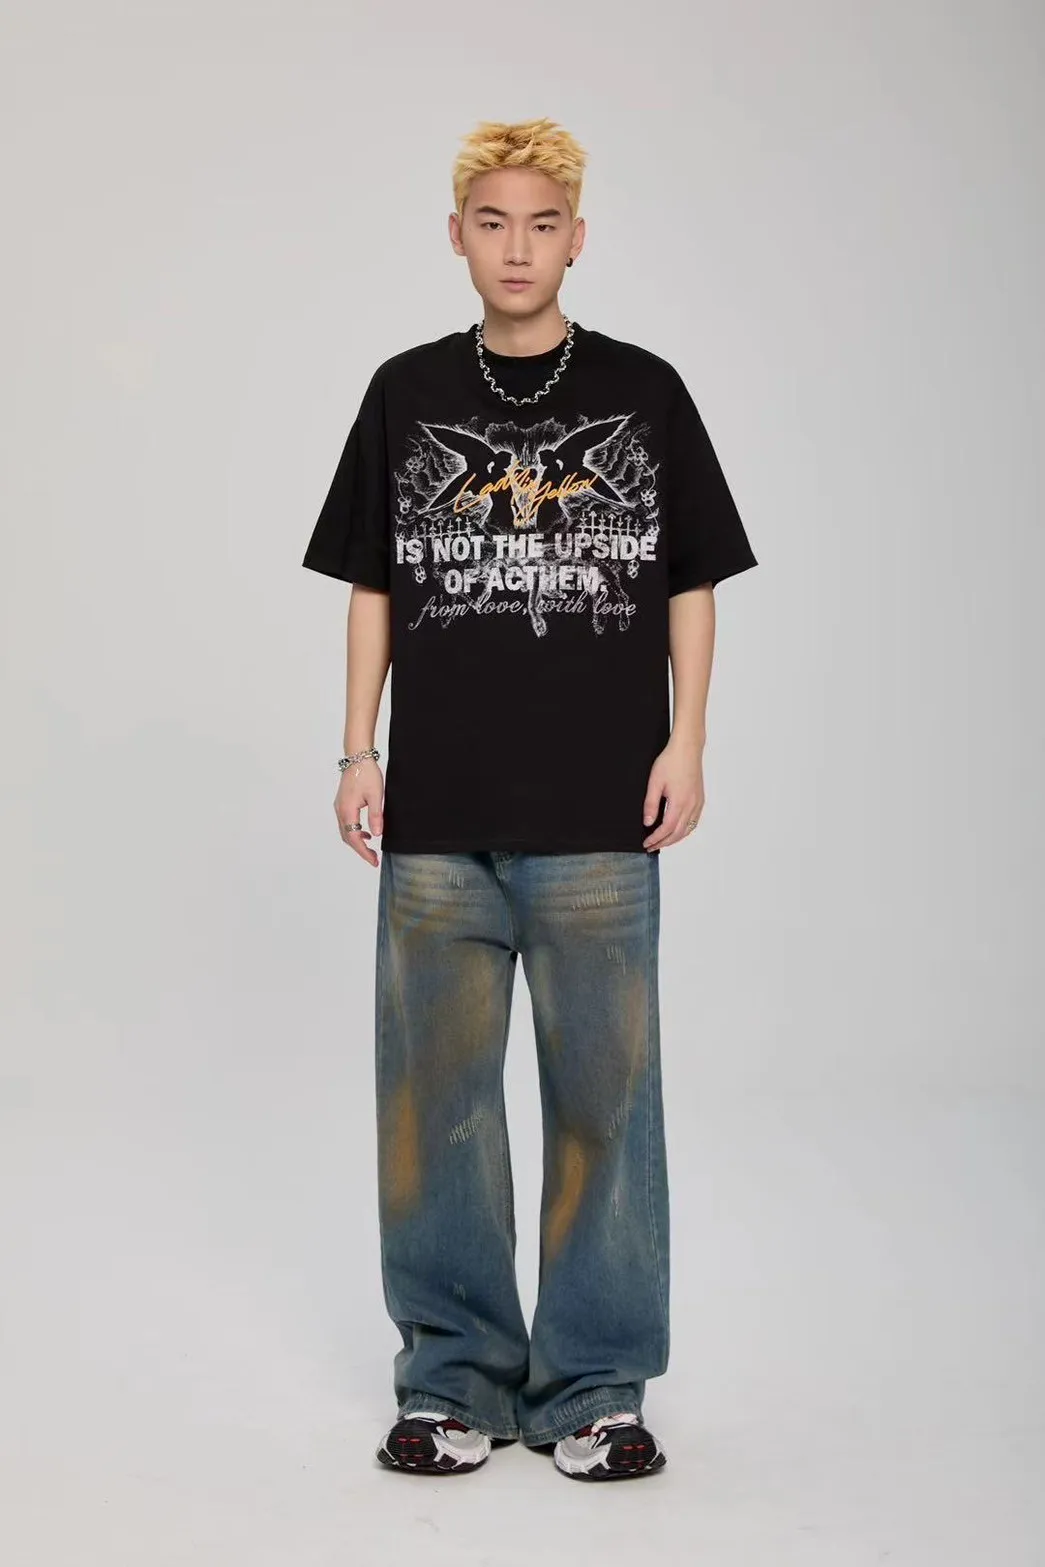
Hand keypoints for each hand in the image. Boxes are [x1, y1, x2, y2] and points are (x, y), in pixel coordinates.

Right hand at [335, 758, 383, 866]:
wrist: (357, 757)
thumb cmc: (367, 774)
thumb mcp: (376, 795)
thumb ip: (376, 815)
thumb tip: (376, 834)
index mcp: (347, 811)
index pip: (354, 838)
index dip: (364, 852)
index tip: (373, 861)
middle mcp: (340, 811)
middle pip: (348, 838)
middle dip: (360, 850)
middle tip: (374, 859)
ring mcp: (339, 807)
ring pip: (345, 831)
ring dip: (357, 841)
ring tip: (371, 849)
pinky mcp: (342, 803)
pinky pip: (346, 823)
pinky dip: (355, 831)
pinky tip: (366, 832)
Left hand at [641, 736, 704, 850]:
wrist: (687, 749)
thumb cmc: (671, 761)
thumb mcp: (655, 782)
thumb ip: (651, 804)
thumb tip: (648, 822)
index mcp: (680, 803)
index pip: (667, 829)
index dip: (656, 839)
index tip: (646, 843)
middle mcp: (691, 805)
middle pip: (678, 833)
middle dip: (664, 843)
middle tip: (652, 846)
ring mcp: (698, 803)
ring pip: (688, 829)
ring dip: (675, 839)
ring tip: (663, 841)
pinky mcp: (700, 799)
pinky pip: (694, 821)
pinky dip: (685, 830)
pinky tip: (677, 830)